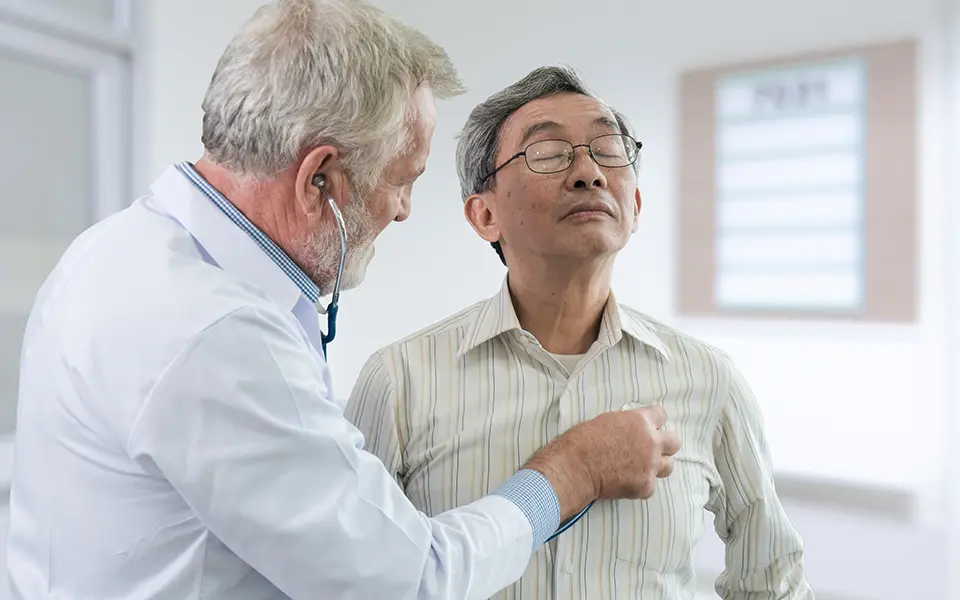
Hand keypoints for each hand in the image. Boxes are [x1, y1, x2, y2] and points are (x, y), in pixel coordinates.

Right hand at [523, 406, 680, 519]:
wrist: (575, 467)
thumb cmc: (582, 441)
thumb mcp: (606, 422)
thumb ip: (626, 426)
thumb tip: (630, 432)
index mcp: (640, 421)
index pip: (661, 415)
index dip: (654, 422)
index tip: (649, 427)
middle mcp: (651, 442)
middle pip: (674, 442)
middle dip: (664, 445)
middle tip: (650, 450)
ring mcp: (650, 465)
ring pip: (668, 466)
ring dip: (657, 466)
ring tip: (640, 468)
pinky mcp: (645, 486)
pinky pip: (650, 486)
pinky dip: (640, 485)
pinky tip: (625, 483)